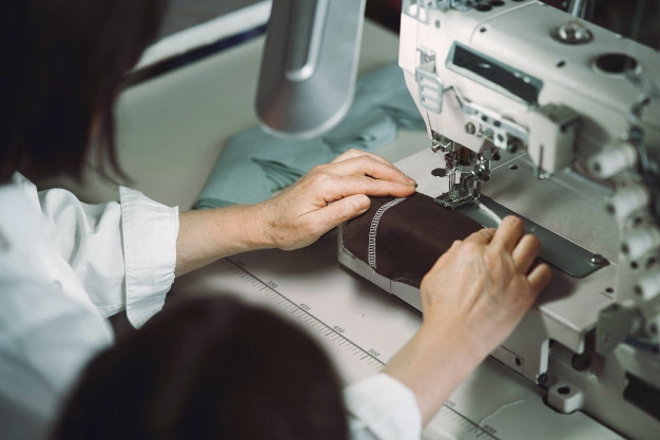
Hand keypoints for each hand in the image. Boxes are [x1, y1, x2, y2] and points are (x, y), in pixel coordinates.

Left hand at [257, 149, 416, 249]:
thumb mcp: (313, 227)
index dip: (389, 186)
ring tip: (399, 176)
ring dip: (382, 164)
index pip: (365, 183)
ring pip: (359, 158)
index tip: (407, 190)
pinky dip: (370, 163)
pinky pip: (351, 161)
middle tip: (410, 182)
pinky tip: (376, 170)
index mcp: (324, 185)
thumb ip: (340, 212)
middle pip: (366, 163)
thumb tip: (365, 200)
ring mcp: (323, 170)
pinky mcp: (322, 174)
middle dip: (392, 172)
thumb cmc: (284, 228)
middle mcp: (324, 172)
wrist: (264, 223)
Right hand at [419, 215, 551, 355]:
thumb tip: (458, 249)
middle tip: (512, 235)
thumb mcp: (434, 277)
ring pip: (533, 243)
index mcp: (470, 251)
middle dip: (512, 229)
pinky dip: (541, 270)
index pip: (486, 231)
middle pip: (513, 226)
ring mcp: (512, 274)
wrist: (454, 337)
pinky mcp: (526, 293)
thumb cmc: (442, 312)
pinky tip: (534, 273)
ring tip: (525, 251)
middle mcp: (494, 258)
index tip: (490, 241)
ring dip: (529, 245)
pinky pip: (545, 272)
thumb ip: (448, 258)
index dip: (488, 236)